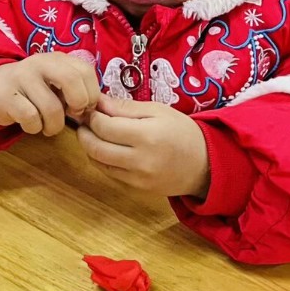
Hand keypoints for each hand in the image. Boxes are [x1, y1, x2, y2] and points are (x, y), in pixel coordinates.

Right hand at [0, 53, 99, 136]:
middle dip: (78, 105)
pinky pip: (31, 118)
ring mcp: (22, 78)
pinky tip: (31, 124)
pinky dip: (35, 128)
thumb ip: (76, 90)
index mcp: (57, 59)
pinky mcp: (6, 96)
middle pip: (72, 81)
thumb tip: (97, 109)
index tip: (83, 107)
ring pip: (51, 108)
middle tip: (71, 115)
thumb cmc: (32, 90)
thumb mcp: (55, 83)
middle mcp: (40, 63)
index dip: (91, 94)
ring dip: (54, 126)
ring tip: (47, 126)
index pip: (86, 71)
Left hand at [78, 98, 209, 197]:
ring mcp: (137, 178)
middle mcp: (140, 160)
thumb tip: (98, 102)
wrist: (205, 165)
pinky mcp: (137, 189)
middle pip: (96, 147)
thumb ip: (125, 107)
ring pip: (98, 163)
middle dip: (84, 133)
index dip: (92, 117)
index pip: (104, 127)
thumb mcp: (157, 111)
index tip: (91, 110)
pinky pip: (109, 174)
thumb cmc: (182, 132)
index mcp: (147, 136)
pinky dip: (102, 160)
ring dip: (90, 148)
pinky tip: (107, 149)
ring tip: (94, 135)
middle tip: (85, 123)